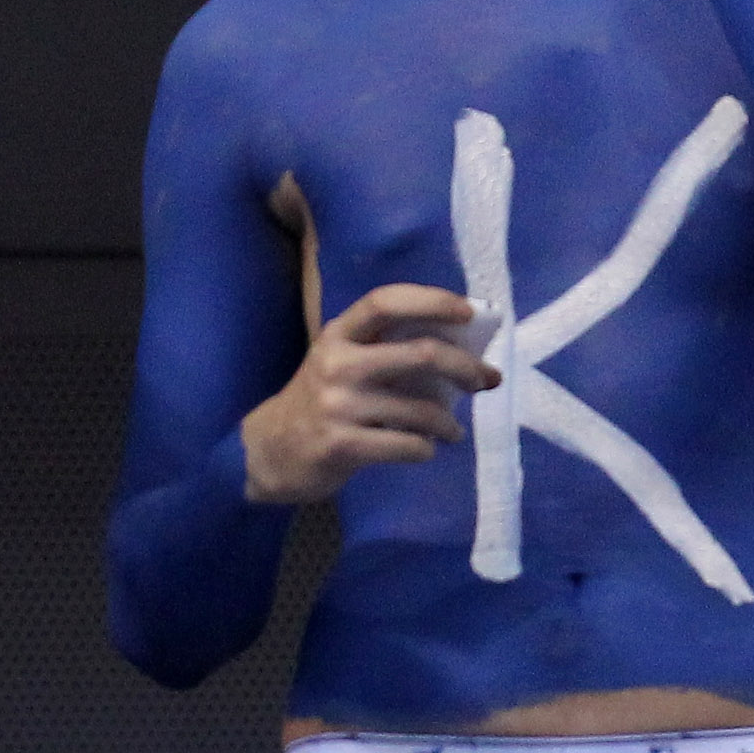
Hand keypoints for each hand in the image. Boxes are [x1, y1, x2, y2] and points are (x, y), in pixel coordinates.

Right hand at [241, 284, 503, 505]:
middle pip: (422, 354)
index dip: (431, 301)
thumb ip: (387, 351)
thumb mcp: (341, 363)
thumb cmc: (321, 401)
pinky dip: (425, 450)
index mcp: (337, 335)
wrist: (269, 451)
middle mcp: (336, 364)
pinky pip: (408, 446)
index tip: (469, 311)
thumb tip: (465, 352)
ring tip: (451, 431)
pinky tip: (421, 449)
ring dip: (448, 424)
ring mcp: (337, 405)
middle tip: (485, 380)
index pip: (384, 302)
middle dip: (465, 367)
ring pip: (422, 410)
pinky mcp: (341, 445)